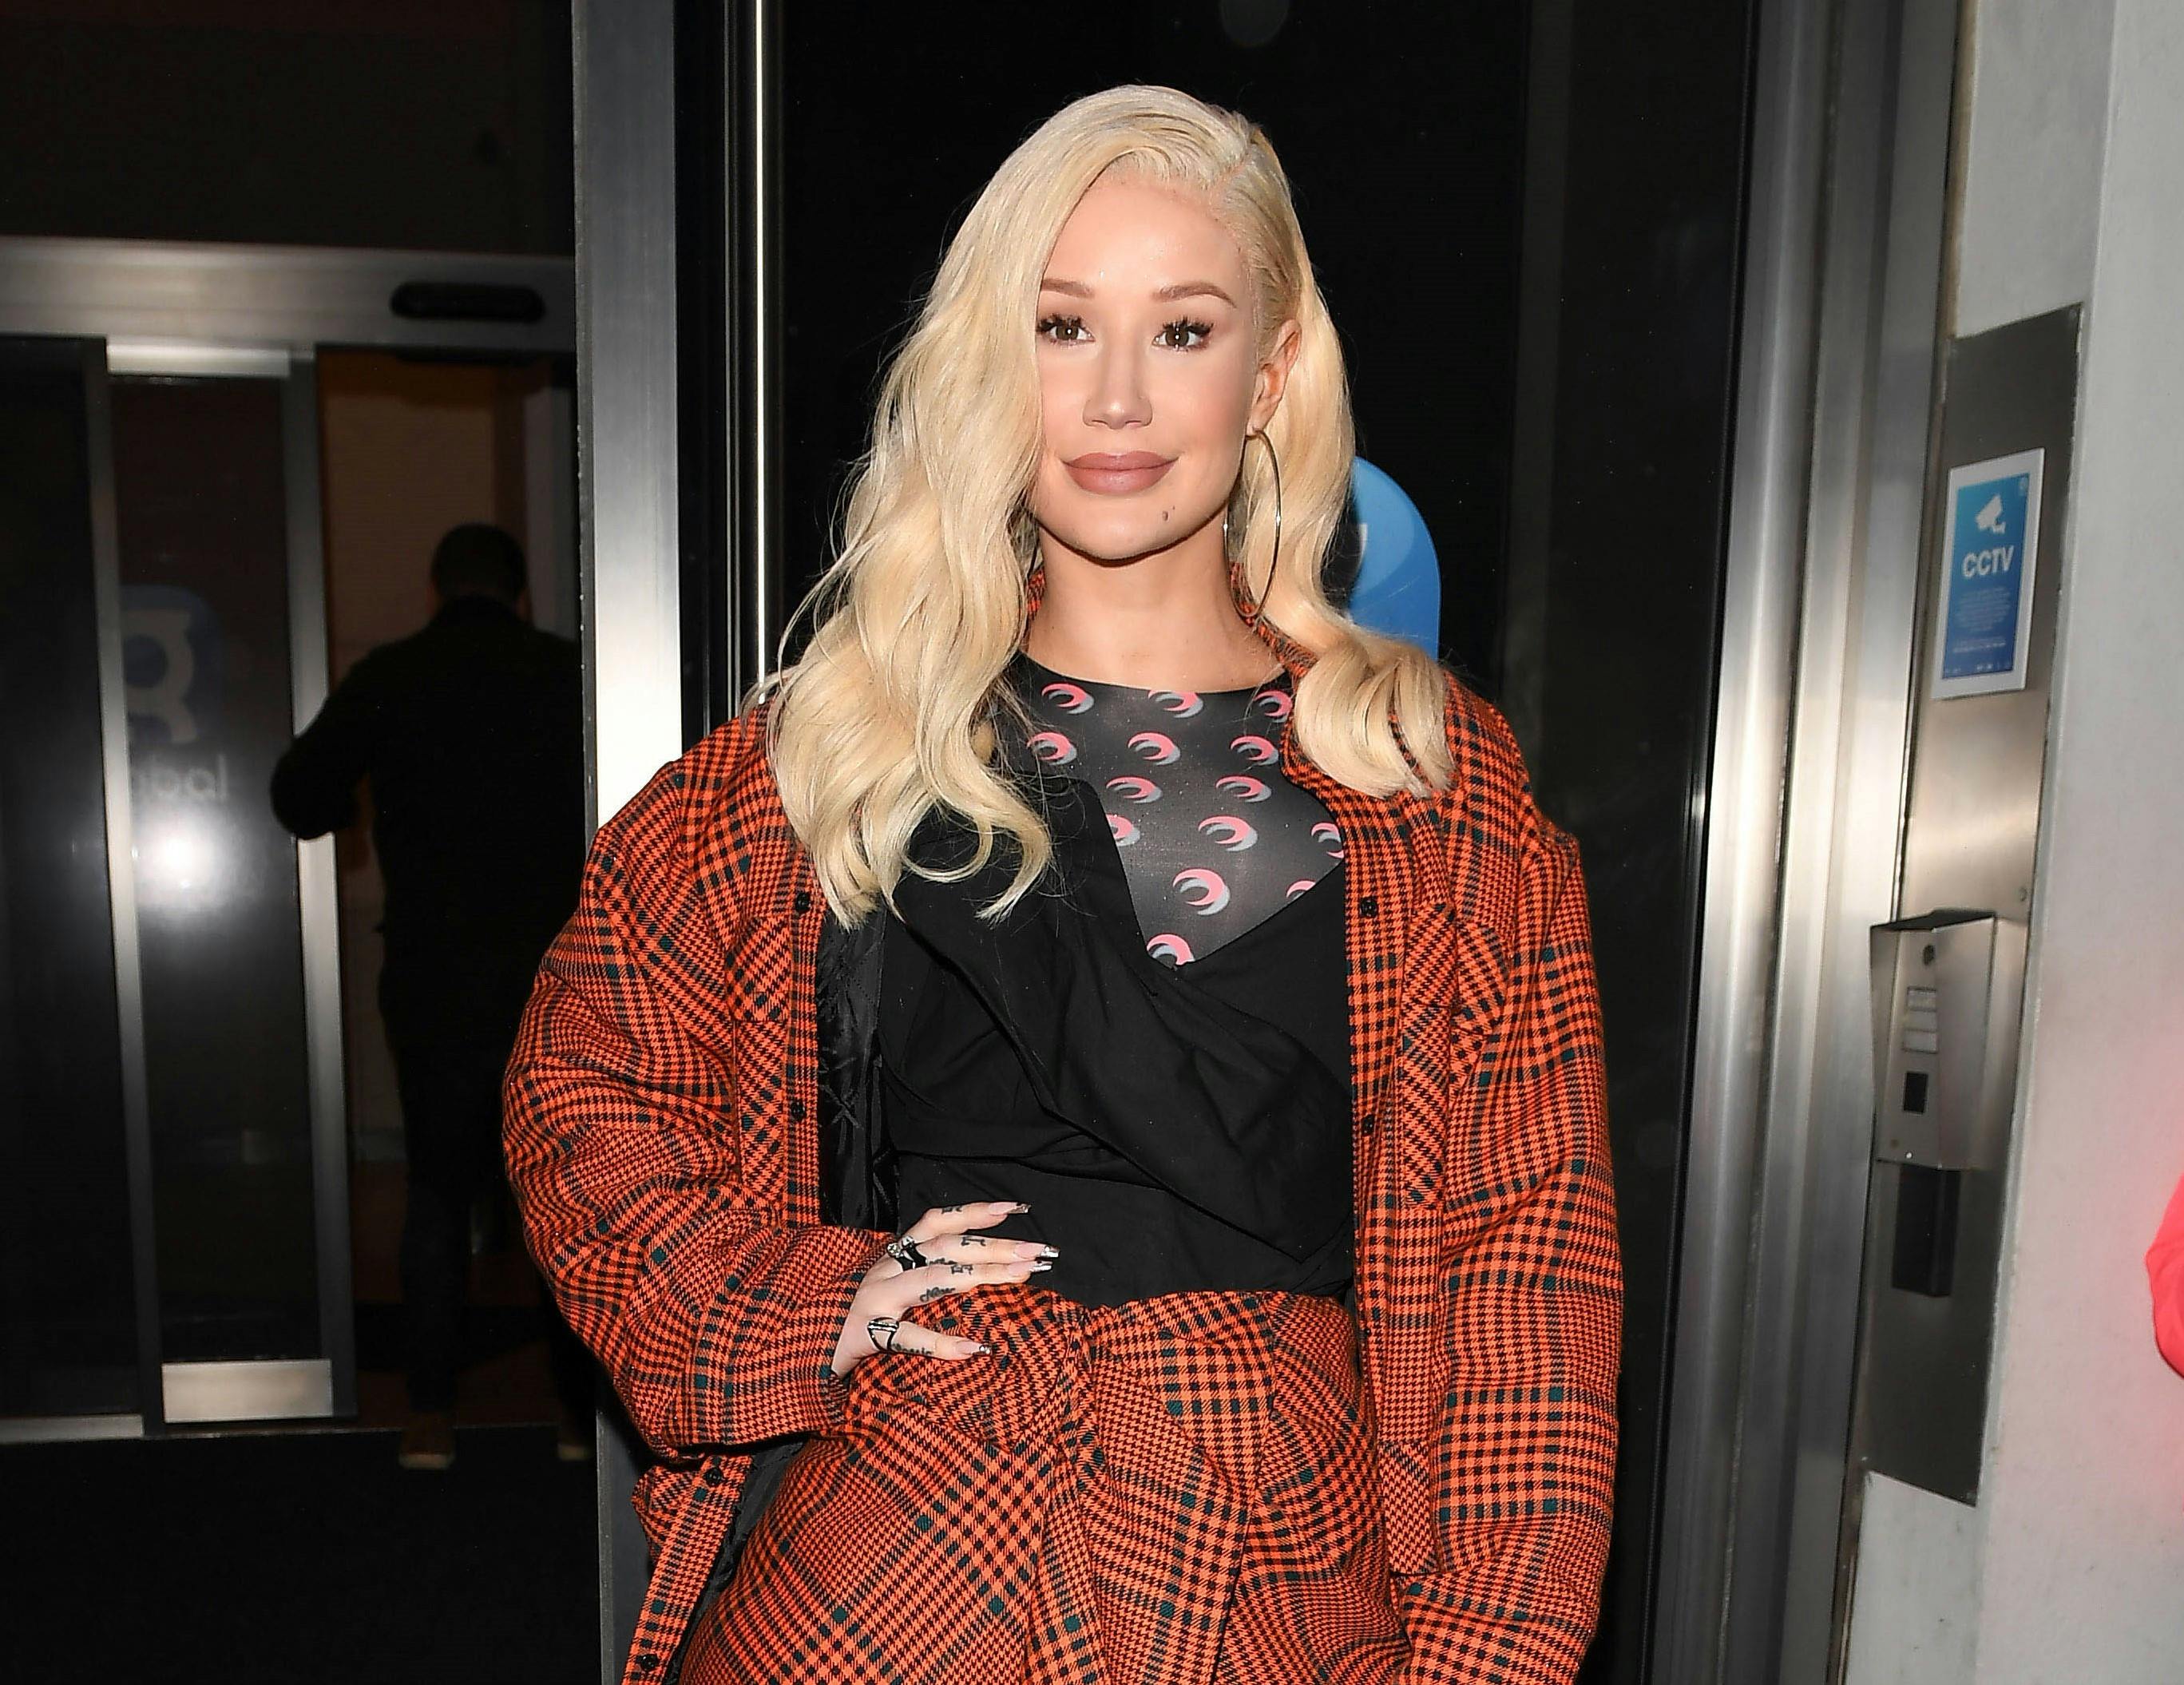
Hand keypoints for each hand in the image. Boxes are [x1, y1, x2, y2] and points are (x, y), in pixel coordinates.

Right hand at [828, 1201, 1054, 1376]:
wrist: (801, 1348)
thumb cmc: (857, 1317)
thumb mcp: (893, 1288)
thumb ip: (929, 1277)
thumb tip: (990, 1272)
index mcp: (895, 1256)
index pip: (937, 1222)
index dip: (975, 1212)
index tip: (1016, 1208)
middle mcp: (887, 1269)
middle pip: (947, 1247)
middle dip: (996, 1246)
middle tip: (1039, 1252)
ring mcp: (876, 1299)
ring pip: (933, 1279)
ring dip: (981, 1275)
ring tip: (1021, 1278)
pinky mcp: (865, 1333)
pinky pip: (907, 1336)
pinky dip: (941, 1343)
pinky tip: (974, 1348)